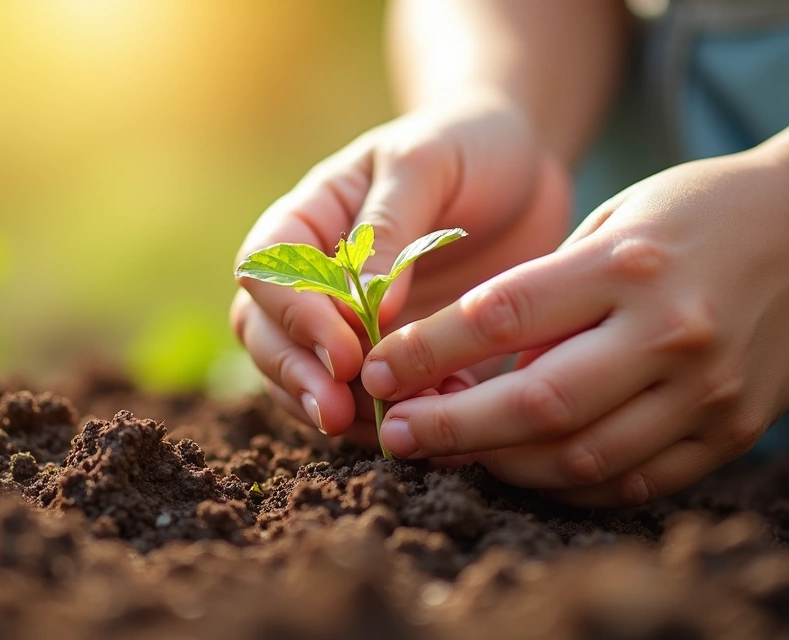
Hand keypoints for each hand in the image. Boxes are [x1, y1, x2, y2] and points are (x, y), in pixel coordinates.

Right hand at [231, 94, 570, 436]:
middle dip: (297, 378)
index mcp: (307, 219)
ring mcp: (346, 323)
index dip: (292, 317)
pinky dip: (393, 421)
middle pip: (266, 336)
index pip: (265, 272)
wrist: (523, 172)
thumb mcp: (428, 162)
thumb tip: (367, 308)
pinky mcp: (391, 358)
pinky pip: (370, 402)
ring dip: (340, 411)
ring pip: (306, 378)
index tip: (342, 352)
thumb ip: (389, 226)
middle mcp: (312, 277)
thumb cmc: (468, 146)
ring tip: (396, 426)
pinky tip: (435, 422)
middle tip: (338, 412)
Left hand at [363, 150, 788, 505]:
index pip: (503, 316)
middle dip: (450, 426)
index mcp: (628, 265)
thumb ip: (547, 293)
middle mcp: (669, 332)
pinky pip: (634, 482)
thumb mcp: (613, 222)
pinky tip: (524, 471)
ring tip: (450, 453)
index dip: (427, 350)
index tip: (375, 368)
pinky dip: (568, 485)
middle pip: (536, 402)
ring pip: (582, 455)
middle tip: (393, 434)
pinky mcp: (730, 432)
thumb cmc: (694, 215)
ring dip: (502, 465)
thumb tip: (463, 365)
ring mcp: (706, 390)